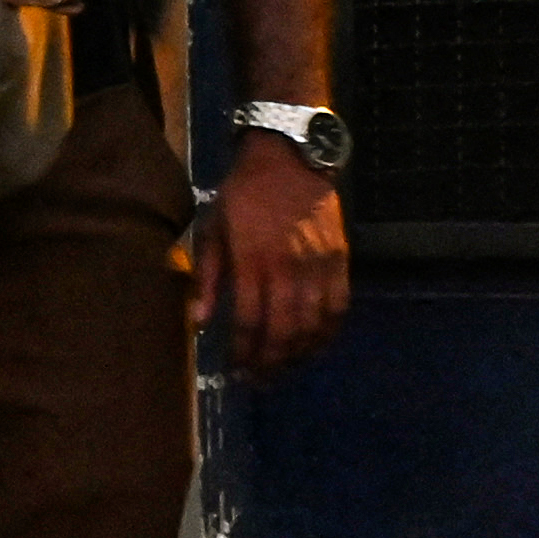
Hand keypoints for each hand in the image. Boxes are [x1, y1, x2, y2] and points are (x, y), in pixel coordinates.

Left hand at [194, 133, 349, 378]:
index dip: (243, 353)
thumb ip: (208, 278)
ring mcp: (319, 265)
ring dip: (298, 355)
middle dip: (270, 363)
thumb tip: (198, 322)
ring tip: (283, 368)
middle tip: (259, 380)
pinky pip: (339, 308)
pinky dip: (327, 334)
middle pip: (283, 331)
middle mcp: (289, 267)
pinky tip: (314, 346)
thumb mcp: (213, 228)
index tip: (236, 370)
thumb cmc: (244, 194)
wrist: (290, 157)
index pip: (250, 322)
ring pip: (313, 326)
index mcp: (253, 259)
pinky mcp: (340, 260)